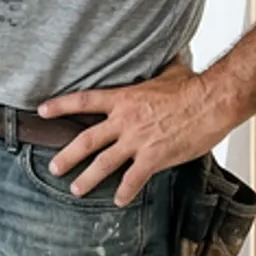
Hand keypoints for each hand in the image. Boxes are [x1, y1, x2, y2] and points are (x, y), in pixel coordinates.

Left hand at [37, 61, 236, 206]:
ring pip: (104, 163)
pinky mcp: (154, 157)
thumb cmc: (193, 87)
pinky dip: (125, 192)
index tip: (42, 111)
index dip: (60, 105)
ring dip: (87, 178)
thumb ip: (156, 68)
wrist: (213, 102)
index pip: (84, 101)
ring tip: (75, 189)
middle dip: (67, 155)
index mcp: (123, 99)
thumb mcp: (167, 71)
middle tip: (54, 167)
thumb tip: (162, 54)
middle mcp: (124, 121)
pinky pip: (134, 179)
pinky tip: (118, 201)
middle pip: (87, 140)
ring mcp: (137, 141)